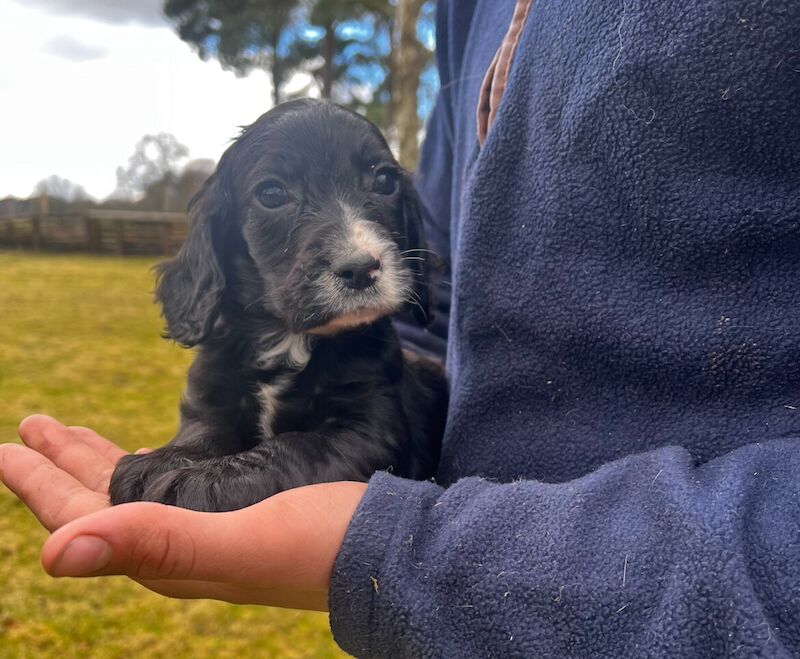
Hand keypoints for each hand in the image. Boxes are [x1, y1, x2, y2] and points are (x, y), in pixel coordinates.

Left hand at [0, 415, 366, 610]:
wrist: (383, 550)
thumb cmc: (322, 546)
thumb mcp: (242, 542)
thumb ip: (157, 545)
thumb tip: (52, 553)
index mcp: (167, 555)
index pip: (82, 520)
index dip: (39, 486)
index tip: (4, 447)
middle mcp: (179, 547)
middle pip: (98, 505)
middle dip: (58, 466)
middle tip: (26, 427)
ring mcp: (209, 530)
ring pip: (131, 495)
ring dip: (94, 462)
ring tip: (65, 434)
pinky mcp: (238, 512)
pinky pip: (170, 488)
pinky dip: (142, 468)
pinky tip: (144, 458)